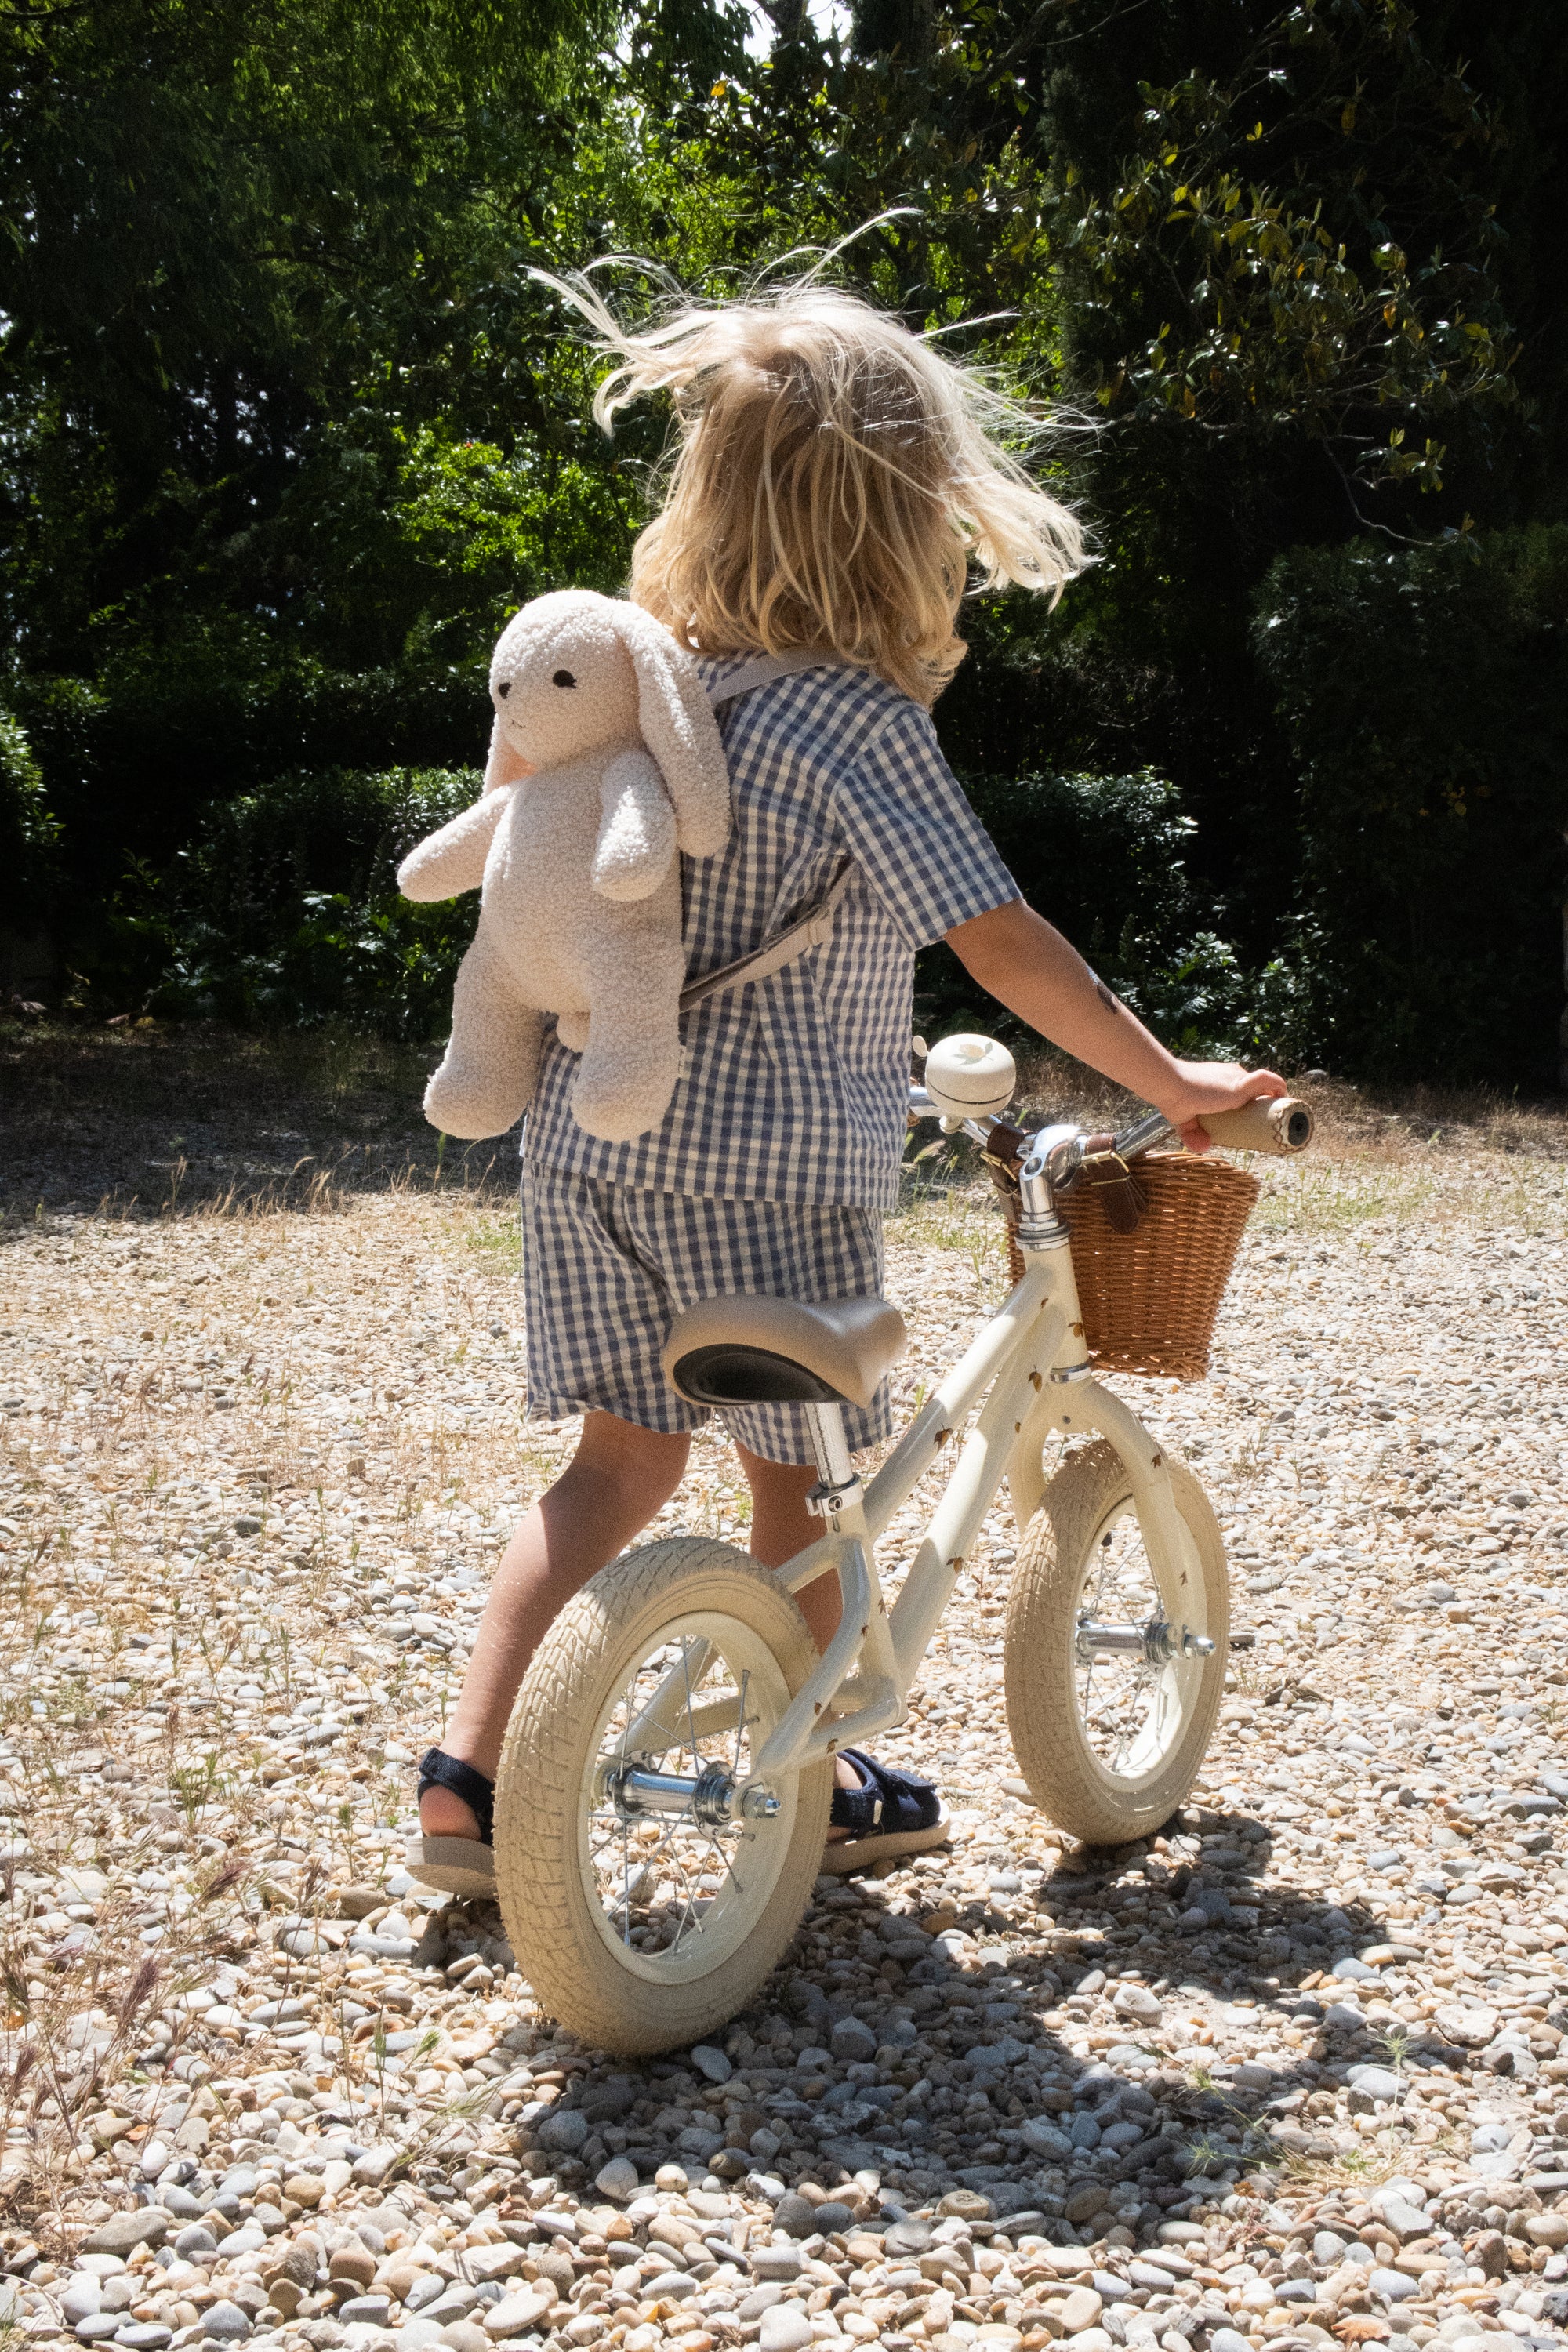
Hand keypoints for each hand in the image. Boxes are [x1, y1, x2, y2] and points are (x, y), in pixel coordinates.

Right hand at [1153, 1060, 1285, 1153]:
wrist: (1170, 1087)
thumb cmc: (1174, 1099)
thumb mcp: (1185, 1121)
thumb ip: (1192, 1135)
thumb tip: (1205, 1148)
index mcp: (1222, 1080)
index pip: (1245, 1089)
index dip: (1253, 1103)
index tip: (1255, 1121)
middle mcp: (1233, 1074)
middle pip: (1257, 1089)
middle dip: (1266, 1106)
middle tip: (1268, 1127)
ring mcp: (1238, 1078)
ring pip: (1266, 1086)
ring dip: (1276, 1100)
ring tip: (1280, 1119)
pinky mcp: (1240, 1084)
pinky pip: (1268, 1081)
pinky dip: (1279, 1089)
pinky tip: (1285, 1102)